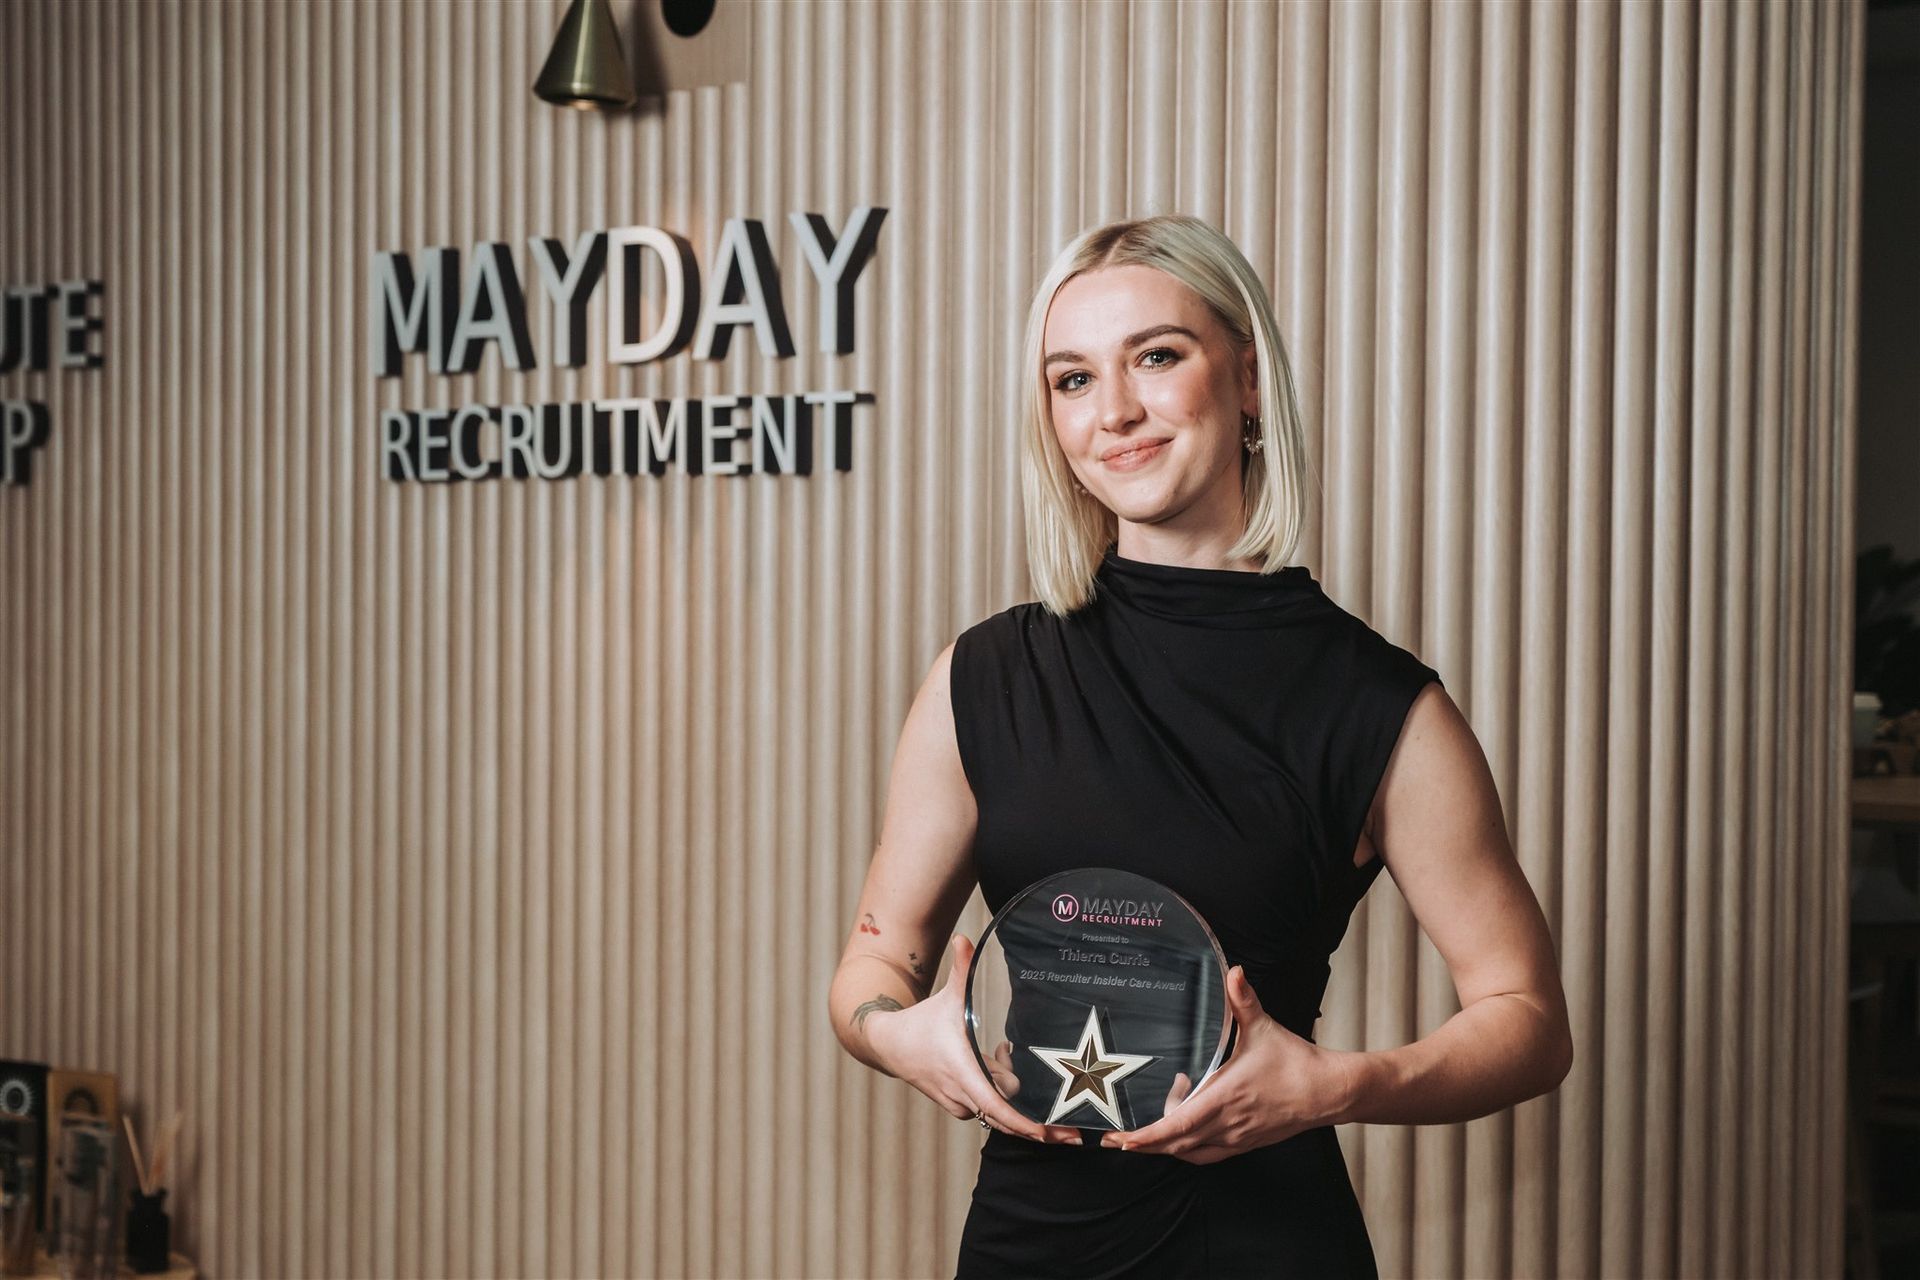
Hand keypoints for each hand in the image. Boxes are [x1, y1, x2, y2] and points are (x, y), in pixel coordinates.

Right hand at [865, 935, 1082, 1144]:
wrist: (889, 1045)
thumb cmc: (921, 1022)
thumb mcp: (946, 996)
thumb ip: (960, 968)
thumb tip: (965, 937)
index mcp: (963, 1072)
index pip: (998, 1108)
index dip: (1025, 1124)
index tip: (1048, 1134)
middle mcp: (962, 1095)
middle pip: (1006, 1113)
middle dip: (1031, 1111)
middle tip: (1037, 1088)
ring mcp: (959, 1104)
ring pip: (998, 1106)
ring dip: (1006, 1084)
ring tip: (999, 1049)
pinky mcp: (958, 1107)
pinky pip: (988, 1107)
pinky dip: (996, 1089)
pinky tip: (992, 1060)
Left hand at [1098, 965, 1352, 1163]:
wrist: (1326, 1092)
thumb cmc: (1294, 1062)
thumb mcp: (1264, 1027)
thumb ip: (1243, 1000)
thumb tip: (1234, 970)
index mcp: (1223, 1098)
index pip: (1177, 1126)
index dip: (1147, 1136)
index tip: (1122, 1139)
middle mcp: (1226, 1124)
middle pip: (1175, 1145)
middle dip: (1143, 1143)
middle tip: (1116, 1138)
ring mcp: (1236, 1138)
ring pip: (1190, 1153)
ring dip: (1166, 1146)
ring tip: (1146, 1130)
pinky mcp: (1245, 1143)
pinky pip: (1208, 1155)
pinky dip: (1188, 1150)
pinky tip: (1181, 1135)